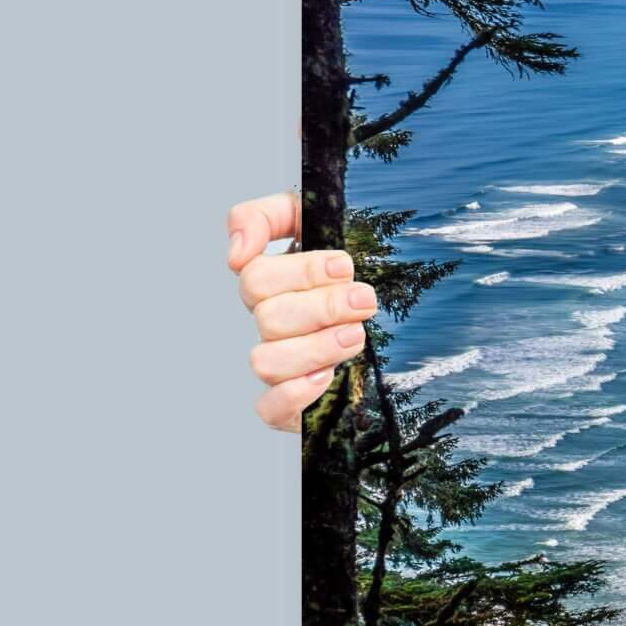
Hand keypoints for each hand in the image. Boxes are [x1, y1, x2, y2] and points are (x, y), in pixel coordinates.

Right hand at [226, 188, 378, 431]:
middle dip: (323, 307)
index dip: (301, 272)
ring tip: (356, 335)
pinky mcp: (292, 403)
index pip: (255, 277)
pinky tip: (327, 377)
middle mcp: (270, 324)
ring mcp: (280, 363)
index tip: (344, 266)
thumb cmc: (347, 262)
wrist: (389, 311)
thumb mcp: (313, 217)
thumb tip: (236, 252)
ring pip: (267, 362)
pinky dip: (294, 395)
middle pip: (269, 318)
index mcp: (270, 283)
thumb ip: (267, 215)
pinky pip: (269, 409)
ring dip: (315, 347)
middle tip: (364, 300)